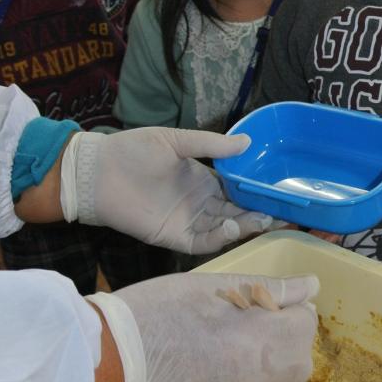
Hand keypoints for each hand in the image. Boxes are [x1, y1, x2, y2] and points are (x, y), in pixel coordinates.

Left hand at [60, 128, 273, 253]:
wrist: (98, 172)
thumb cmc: (133, 150)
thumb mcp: (174, 140)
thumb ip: (210, 144)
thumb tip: (247, 142)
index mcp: (204, 180)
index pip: (239, 190)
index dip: (259, 193)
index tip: (282, 192)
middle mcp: (201, 203)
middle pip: (238, 212)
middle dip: (260, 214)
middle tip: (284, 213)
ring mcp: (188, 221)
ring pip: (225, 228)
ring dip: (245, 225)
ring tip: (263, 219)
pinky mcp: (174, 237)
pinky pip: (202, 241)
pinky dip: (219, 237)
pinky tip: (231, 225)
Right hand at [88, 272, 318, 381]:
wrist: (105, 361)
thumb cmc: (157, 310)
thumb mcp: (212, 287)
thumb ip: (270, 290)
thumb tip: (311, 287)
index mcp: (257, 345)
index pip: (305, 325)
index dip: (287, 309)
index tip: (260, 300)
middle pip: (297, 360)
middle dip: (282, 337)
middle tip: (246, 317)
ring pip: (269, 378)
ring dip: (257, 356)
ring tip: (217, 337)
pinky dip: (231, 375)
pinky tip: (198, 359)